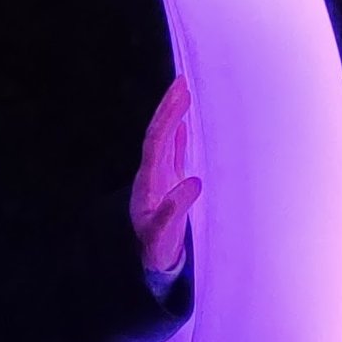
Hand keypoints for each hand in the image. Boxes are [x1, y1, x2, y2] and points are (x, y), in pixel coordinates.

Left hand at [129, 75, 199, 279]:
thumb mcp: (162, 234)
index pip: (156, 143)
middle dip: (168, 107)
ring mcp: (158, 177)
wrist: (148, 261)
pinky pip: (171, 152)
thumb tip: (194, 183)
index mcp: (149, 183)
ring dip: (172, 115)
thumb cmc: (155, 249)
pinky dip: (177, 134)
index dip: (168, 120)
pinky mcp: (167, 183)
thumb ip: (173, 210)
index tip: (181, 98)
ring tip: (182, 90)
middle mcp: (151, 174)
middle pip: (157, 134)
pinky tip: (183, 122)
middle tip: (181, 80)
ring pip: (163, 139)